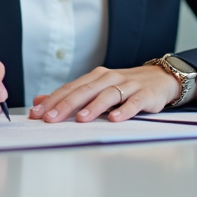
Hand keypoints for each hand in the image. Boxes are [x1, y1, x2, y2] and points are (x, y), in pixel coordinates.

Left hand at [28, 65, 180, 122]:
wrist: (160, 78)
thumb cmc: (125, 87)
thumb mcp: (97, 88)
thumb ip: (70, 95)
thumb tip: (39, 100)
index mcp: (96, 77)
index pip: (71, 88)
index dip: (52, 100)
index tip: (36, 113)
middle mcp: (110, 78)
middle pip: (85, 90)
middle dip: (66, 104)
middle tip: (50, 118)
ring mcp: (128, 86)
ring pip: (108, 95)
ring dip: (94, 107)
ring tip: (81, 119)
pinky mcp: (145, 94)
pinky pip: (134, 102)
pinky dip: (124, 110)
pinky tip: (114, 119)